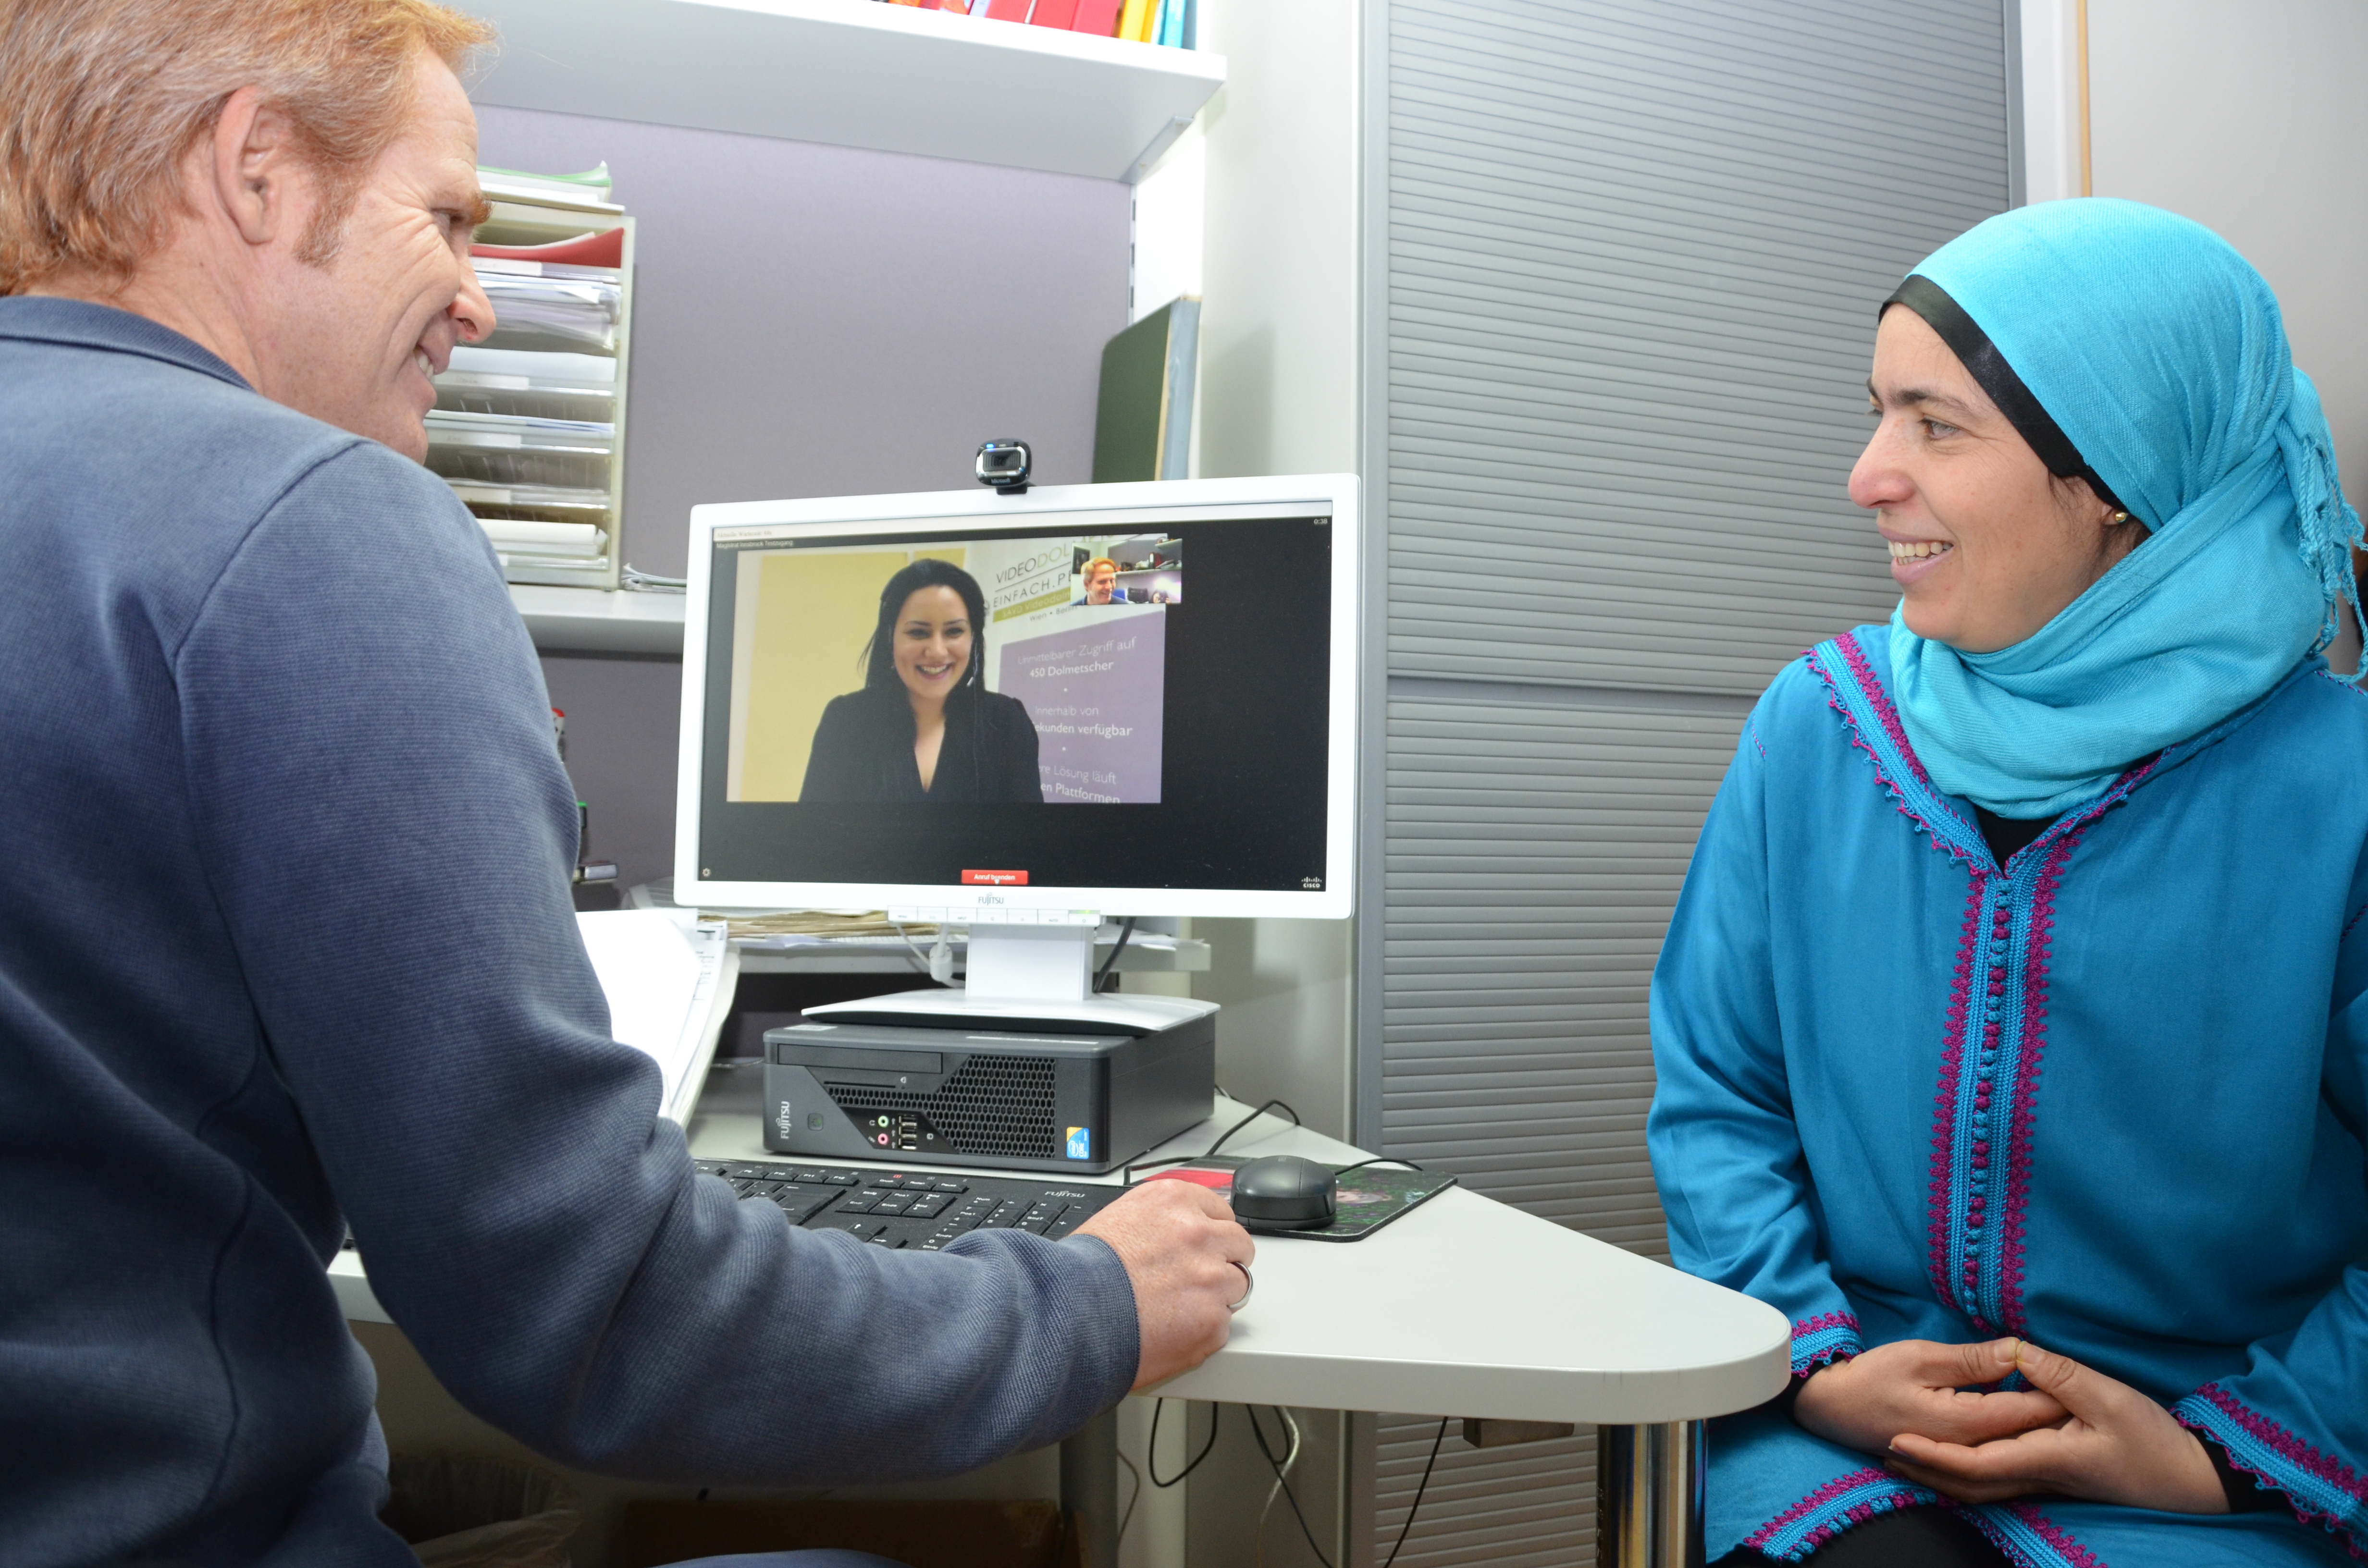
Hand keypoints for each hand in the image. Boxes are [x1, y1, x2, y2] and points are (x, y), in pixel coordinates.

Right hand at [1073, 1180, 1255, 1389]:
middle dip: (1222, 1262)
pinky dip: (1203, 1333)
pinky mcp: (1211, 1320)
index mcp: (1174, 1201)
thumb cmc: (1079, 1274)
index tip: (1204, 1246)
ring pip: (1237, 1286)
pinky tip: (1173, 1333)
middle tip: (1196, 1281)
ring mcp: (1210, 1277)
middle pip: (1238, 1245)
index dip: (1211, 1233)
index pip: (1220, 1211)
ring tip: (1179, 1311)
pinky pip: (1222, 1326)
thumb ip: (1158, 1222)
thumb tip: (1172, 1234)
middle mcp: (1198, 1233)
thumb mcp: (1117, 1220)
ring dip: (1216, 1298)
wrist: (1068, 1316)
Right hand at [1795, 1338, 2066, 1455]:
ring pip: (2018, 1443)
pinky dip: (2019, 1432)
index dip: (2061, 1390)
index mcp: (1966, 1423)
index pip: (2031, 1410)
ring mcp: (1963, 1456)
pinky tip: (2030, 1415)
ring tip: (2069, 1400)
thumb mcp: (1921, 1357)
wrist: (1831, 1409)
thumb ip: (1973, 1360)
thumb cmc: (1871, 1378)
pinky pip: (1999, 1447)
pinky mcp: (1955, 1455)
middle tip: (2086, 1386)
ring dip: (2042, 1423)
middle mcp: (1970, 1448)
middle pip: (2031, 1432)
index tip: (2084, 1371)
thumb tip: (2019, 1352)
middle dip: (2060, 1410)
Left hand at [1886, 1340, 2227, 1512]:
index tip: (1896, 1440)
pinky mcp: (2058, 1478)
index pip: (1974, 1463)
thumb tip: (2014, 1349)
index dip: (1932, 1455)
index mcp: (2044, 1457)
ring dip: (1942, 1475)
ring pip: (1982, 1488)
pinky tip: (1958, 1461)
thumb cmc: (2153, 1441)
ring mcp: (2048, 1482)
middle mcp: (2039, 1476)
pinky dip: (1969, 1475)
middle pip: (1969, 1483)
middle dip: (1926, 1470)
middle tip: (1886, 1450)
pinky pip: (2000, 1482)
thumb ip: (2057, 1374)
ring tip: (1907, 1457)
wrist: (2191, 1480)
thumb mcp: (2108, 1398)